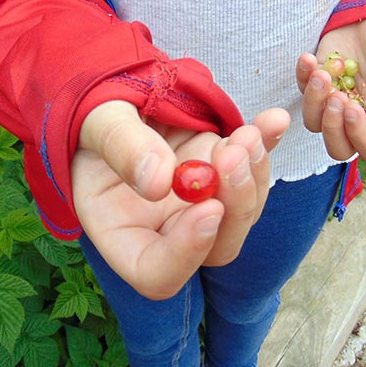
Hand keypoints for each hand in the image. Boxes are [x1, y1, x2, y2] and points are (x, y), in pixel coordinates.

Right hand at [71, 101, 289, 299]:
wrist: (112, 94)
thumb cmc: (92, 115)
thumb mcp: (96, 122)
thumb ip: (122, 147)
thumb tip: (160, 182)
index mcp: (120, 232)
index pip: (157, 273)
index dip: (187, 253)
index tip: (207, 209)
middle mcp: (164, 229)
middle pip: (214, 248)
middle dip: (234, 206)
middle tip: (234, 155)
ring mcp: (197, 204)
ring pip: (241, 213)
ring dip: (252, 174)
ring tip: (247, 133)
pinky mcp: (221, 173)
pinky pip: (252, 171)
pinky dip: (265, 147)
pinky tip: (273, 121)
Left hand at [296, 13, 365, 162]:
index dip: (358, 136)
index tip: (354, 107)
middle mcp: (357, 117)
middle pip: (337, 146)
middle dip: (331, 126)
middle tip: (337, 96)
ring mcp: (334, 101)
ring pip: (313, 122)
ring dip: (314, 100)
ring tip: (323, 73)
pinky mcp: (317, 83)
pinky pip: (301, 90)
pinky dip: (302, 76)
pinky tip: (309, 58)